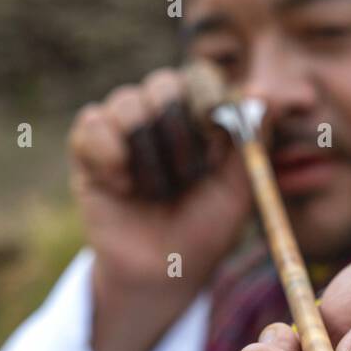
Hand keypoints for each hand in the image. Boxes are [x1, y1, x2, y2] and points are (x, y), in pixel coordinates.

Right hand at [67, 67, 253, 350]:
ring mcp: (123, 126)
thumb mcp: (238, 191)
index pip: (201, 76)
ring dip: (148, 154)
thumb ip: (252, 142)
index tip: (216, 141)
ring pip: (127, 102)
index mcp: (200, 116)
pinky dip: (110, 158)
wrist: (161, 273)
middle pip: (163, 84)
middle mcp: (161, 113)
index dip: (208, 102)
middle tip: (188, 177)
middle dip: (179, 135)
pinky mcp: (88, 146)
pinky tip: (123, 188)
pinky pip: (93, 123)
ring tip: (156, 191)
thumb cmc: (204, 231)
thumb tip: (262, 92)